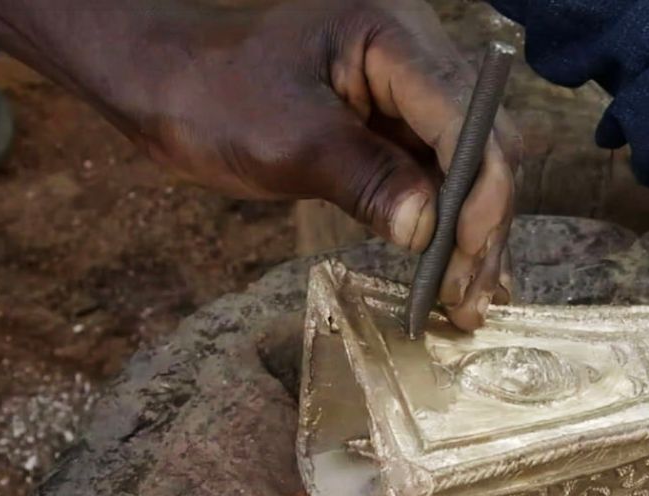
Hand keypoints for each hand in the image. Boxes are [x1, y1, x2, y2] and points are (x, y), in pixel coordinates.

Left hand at [0, 0, 520, 328]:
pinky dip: (447, 228)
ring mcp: (407, 95)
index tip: (466, 255)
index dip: (480, 187)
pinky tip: (455, 276)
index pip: (465, 113)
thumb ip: (362, 177)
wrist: (164, 89)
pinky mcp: (393, 129)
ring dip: (472, 235)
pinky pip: (437, 178)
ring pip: (469, 167)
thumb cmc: (210, 98)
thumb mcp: (283, 140)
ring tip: (468, 305)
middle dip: (484, 221)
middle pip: (483, 142)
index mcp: (390, 36)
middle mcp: (414, 59)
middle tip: (469, 298)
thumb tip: (426, 229)